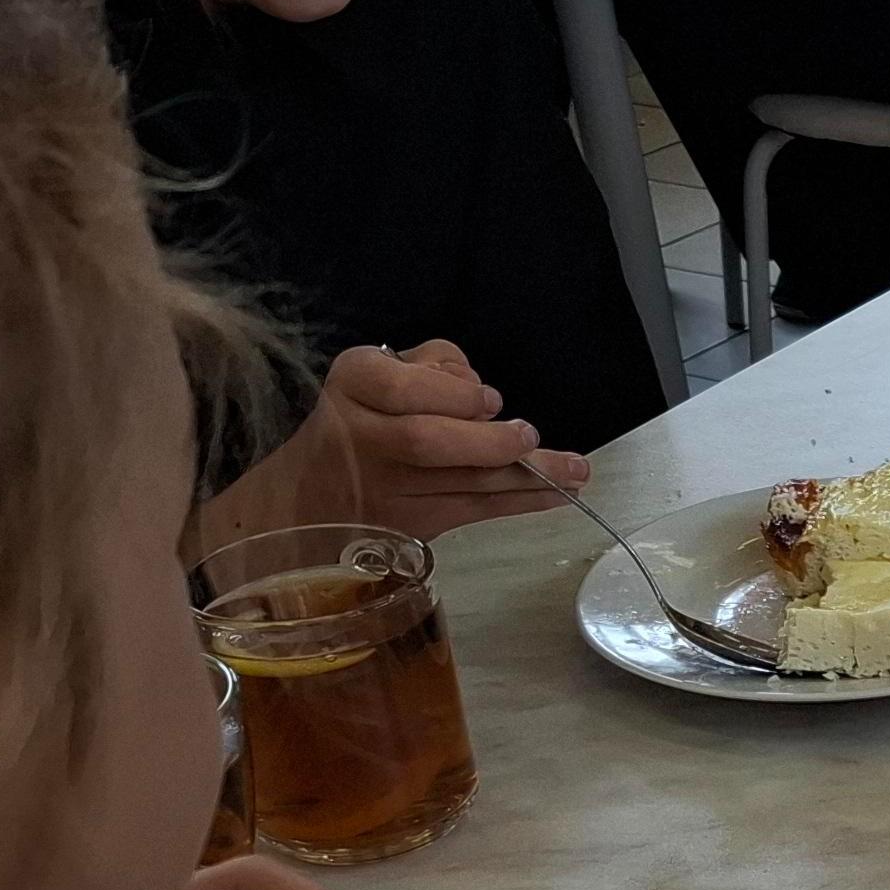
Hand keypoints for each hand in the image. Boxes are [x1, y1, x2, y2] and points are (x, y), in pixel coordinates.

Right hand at [200, 343, 582, 552]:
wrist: (313, 491)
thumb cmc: (365, 413)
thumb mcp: (384, 368)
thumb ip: (434, 364)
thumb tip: (476, 388)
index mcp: (354, 386)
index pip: (396, 386)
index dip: (448, 394)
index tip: (489, 399)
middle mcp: (363, 437)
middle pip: (425, 442)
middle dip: (486, 442)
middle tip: (527, 436)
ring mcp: (387, 489)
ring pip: (459, 484)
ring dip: (526, 478)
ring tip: (576, 470)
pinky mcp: (413, 525)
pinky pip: (475, 511)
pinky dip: (524, 502)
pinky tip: (564, 493)